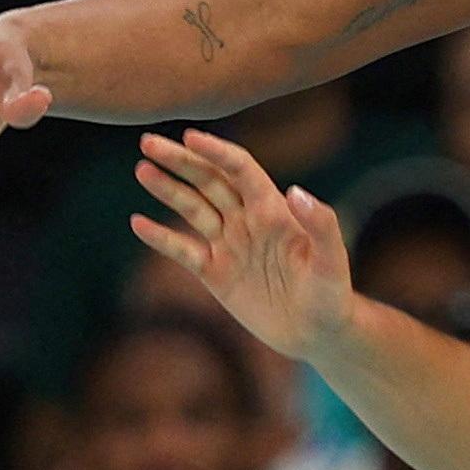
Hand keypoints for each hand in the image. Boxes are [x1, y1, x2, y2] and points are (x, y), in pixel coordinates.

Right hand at [130, 130, 354, 361]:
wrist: (318, 333)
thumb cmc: (332, 293)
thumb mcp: (331, 260)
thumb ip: (320, 224)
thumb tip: (295, 191)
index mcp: (274, 210)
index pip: (239, 170)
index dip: (216, 151)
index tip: (189, 136)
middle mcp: (248, 221)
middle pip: (209, 181)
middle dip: (181, 161)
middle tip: (148, 142)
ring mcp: (229, 245)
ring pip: (192, 208)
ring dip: (168, 189)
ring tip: (142, 168)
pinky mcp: (215, 273)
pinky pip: (182, 249)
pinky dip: (160, 237)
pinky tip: (137, 222)